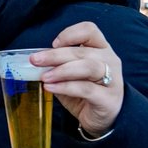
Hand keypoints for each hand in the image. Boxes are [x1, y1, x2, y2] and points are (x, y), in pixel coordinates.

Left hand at [32, 22, 122, 137]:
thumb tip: (37, 60)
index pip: (89, 30)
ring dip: (62, 70)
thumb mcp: (71, 74)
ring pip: (88, 67)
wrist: (103, 117)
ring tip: (44, 77)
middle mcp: (110, 60)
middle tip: (35, 60)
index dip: (70, 34)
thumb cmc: (85, 91)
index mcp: (101, 49)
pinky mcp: (108, 99)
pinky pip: (86, 89)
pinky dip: (65, 87)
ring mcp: (113, 79)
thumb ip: (58, 64)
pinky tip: (51, 88)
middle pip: (83, 51)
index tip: (53, 44)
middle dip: (55, 55)